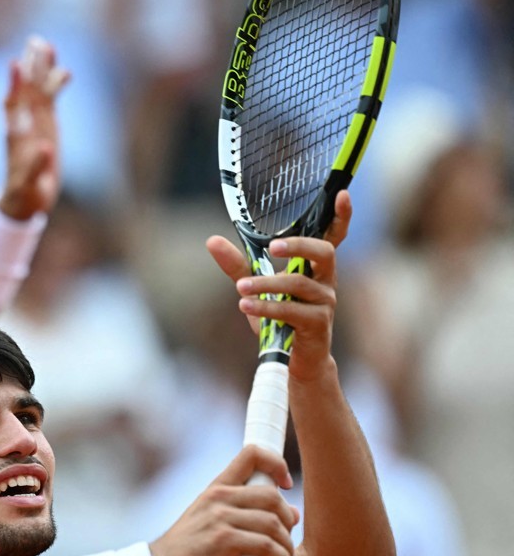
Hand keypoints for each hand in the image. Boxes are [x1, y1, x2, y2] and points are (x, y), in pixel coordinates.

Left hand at [0, 36, 69, 219]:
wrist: (27, 196)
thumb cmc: (25, 193)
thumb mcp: (29, 184)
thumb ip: (35, 167)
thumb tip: (45, 149)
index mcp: (16, 136)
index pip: (12, 105)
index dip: (14, 85)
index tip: (15, 65)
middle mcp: (23, 123)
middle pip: (26, 89)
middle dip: (31, 67)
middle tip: (35, 41)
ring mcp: (35, 121)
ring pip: (38, 89)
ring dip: (42, 69)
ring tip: (48, 45)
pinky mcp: (46, 123)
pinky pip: (50, 99)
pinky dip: (55, 85)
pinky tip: (64, 71)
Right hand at [149, 446, 298, 555]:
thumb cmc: (191, 545)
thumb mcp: (211, 516)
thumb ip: (245, 511)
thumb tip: (294, 513)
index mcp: (217, 486)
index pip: (252, 454)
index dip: (277, 464)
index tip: (286, 486)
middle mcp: (219, 497)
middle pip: (271, 495)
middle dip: (288, 516)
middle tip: (288, 534)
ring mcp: (220, 518)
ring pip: (272, 522)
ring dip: (287, 543)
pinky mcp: (223, 541)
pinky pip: (265, 545)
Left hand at [205, 190, 350, 382]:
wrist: (292, 362)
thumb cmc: (279, 320)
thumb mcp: (256, 288)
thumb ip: (237, 265)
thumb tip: (212, 239)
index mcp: (316, 268)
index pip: (333, 237)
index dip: (341, 216)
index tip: (342, 194)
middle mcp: (326, 281)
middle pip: (324, 252)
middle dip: (299, 246)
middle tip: (273, 247)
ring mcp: (325, 303)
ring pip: (299, 284)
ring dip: (266, 285)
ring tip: (240, 289)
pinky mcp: (317, 325)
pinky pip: (291, 311)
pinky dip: (266, 307)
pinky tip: (245, 305)